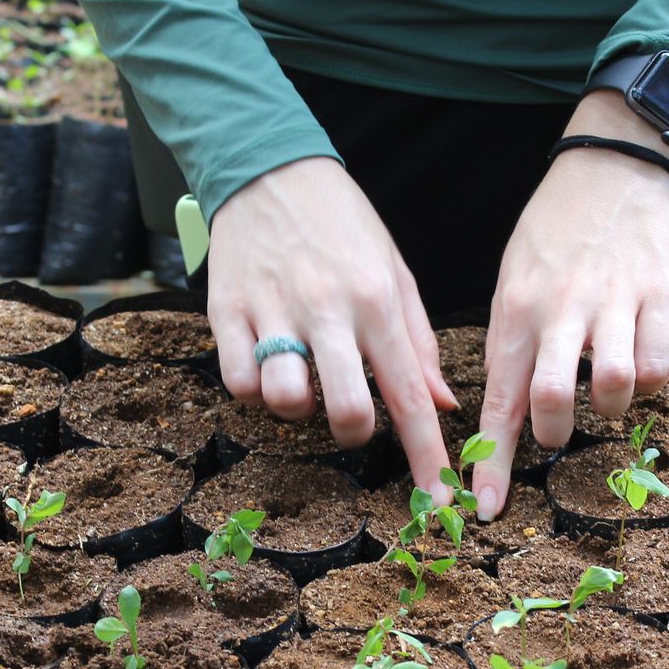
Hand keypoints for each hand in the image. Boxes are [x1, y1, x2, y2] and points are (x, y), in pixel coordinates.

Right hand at [208, 156, 457, 500]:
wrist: (269, 166)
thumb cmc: (342, 226)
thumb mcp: (395, 272)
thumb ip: (417, 344)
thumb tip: (441, 407)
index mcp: (378, 302)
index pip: (409, 395)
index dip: (425, 457)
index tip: (437, 503)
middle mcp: (329, 309)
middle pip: (347, 411)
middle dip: (353, 433)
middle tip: (350, 413)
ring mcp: (274, 310)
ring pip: (286, 401)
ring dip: (297, 408)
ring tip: (301, 376)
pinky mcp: (226, 310)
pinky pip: (237, 383)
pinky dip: (252, 389)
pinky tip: (264, 362)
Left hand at [473, 91, 668, 518]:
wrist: (611, 169)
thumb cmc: (553, 234)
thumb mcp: (511, 280)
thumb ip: (508, 344)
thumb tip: (496, 411)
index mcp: (515, 309)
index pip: (499, 398)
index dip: (494, 460)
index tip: (488, 507)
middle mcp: (561, 309)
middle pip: (553, 398)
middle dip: (554, 435)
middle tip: (557, 432)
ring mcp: (613, 302)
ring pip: (612, 385)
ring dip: (607, 406)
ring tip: (602, 388)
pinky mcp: (660, 296)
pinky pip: (657, 365)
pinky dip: (647, 380)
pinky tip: (637, 361)